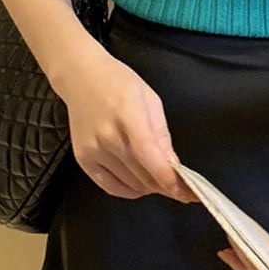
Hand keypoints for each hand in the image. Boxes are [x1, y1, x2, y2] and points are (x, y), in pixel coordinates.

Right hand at [60, 41, 197, 203]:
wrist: (81, 78)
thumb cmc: (120, 83)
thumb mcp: (151, 100)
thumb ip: (162, 136)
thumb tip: (174, 167)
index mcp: (128, 116)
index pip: (149, 156)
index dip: (168, 178)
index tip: (187, 191)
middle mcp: (107, 136)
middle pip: (142, 175)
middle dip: (166, 186)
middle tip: (182, 187)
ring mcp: (92, 150)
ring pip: (130, 184)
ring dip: (150, 188)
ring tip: (160, 179)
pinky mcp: (83, 159)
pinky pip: (110, 187)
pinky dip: (130, 191)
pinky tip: (141, 184)